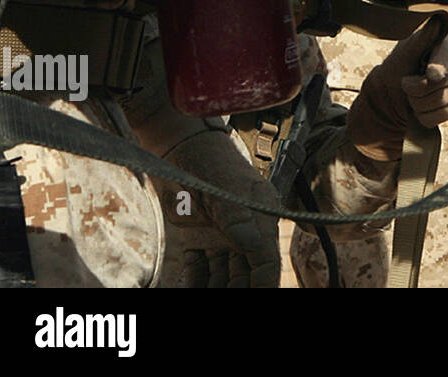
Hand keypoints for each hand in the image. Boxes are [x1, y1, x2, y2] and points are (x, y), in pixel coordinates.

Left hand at [158, 129, 281, 287]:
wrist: (181, 149)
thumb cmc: (209, 162)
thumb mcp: (224, 189)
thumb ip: (235, 217)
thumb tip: (252, 245)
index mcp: (260, 222)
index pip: (266, 265)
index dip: (262, 286)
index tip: (256, 297)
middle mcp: (245, 234)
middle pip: (245, 277)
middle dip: (236, 292)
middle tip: (220, 299)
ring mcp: (222, 238)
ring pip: (222, 277)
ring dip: (214, 290)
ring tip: (202, 297)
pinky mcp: (201, 238)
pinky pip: (200, 271)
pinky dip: (195, 283)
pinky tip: (188, 290)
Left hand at [347, 17, 447, 161]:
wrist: (391, 92)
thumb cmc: (398, 67)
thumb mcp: (405, 52)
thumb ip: (421, 39)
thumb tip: (436, 22)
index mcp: (443, 45)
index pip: (445, 57)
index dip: (438, 67)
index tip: (431, 75)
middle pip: (441, 84)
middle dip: (416, 90)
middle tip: (406, 85)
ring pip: (442, 101)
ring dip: (419, 104)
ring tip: (412, 96)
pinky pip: (445, 115)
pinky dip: (426, 116)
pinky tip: (420, 108)